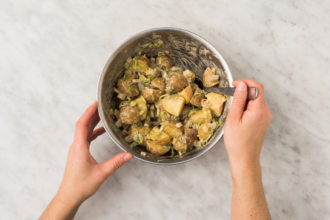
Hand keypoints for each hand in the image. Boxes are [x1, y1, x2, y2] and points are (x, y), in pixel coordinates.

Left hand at [40, 101, 132, 219]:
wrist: (69, 195)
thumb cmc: (81, 185)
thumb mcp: (101, 173)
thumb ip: (116, 163)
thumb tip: (128, 154)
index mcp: (79, 147)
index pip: (82, 124)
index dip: (88, 112)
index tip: (95, 103)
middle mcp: (76, 146)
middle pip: (82, 125)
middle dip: (91, 113)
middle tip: (101, 104)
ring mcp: (76, 149)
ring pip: (83, 131)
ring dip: (92, 122)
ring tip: (102, 114)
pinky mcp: (78, 153)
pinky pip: (85, 138)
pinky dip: (93, 132)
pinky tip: (101, 131)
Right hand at [224, 80, 271, 169]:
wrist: (245, 159)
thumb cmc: (237, 142)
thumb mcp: (233, 118)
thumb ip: (238, 100)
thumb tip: (241, 85)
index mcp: (259, 110)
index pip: (257, 87)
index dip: (245, 82)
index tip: (233, 85)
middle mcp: (266, 112)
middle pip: (257, 92)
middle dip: (243, 92)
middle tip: (231, 100)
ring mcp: (266, 117)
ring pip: (256, 100)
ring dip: (244, 100)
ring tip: (234, 112)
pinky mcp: (263, 121)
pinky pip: (256, 108)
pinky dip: (247, 107)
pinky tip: (238, 117)